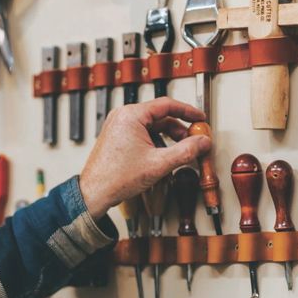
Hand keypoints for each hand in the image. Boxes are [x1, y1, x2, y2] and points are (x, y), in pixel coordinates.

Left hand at [79, 97, 210, 218]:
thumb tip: (202, 142)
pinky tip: (161, 157)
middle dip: (178, 130)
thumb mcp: (159, 164)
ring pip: (151, 126)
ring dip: (167, 138)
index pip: (167, 105)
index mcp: (131, 115)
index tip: (200, 118)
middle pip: (160, 116)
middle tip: (192, 141)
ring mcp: (118, 126)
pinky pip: (142, 134)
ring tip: (177, 154)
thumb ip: (185, 151)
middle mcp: (123, 116)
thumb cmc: (116, 178)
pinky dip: (155, 142)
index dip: (188, 112)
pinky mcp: (117, 137)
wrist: (95, 192)